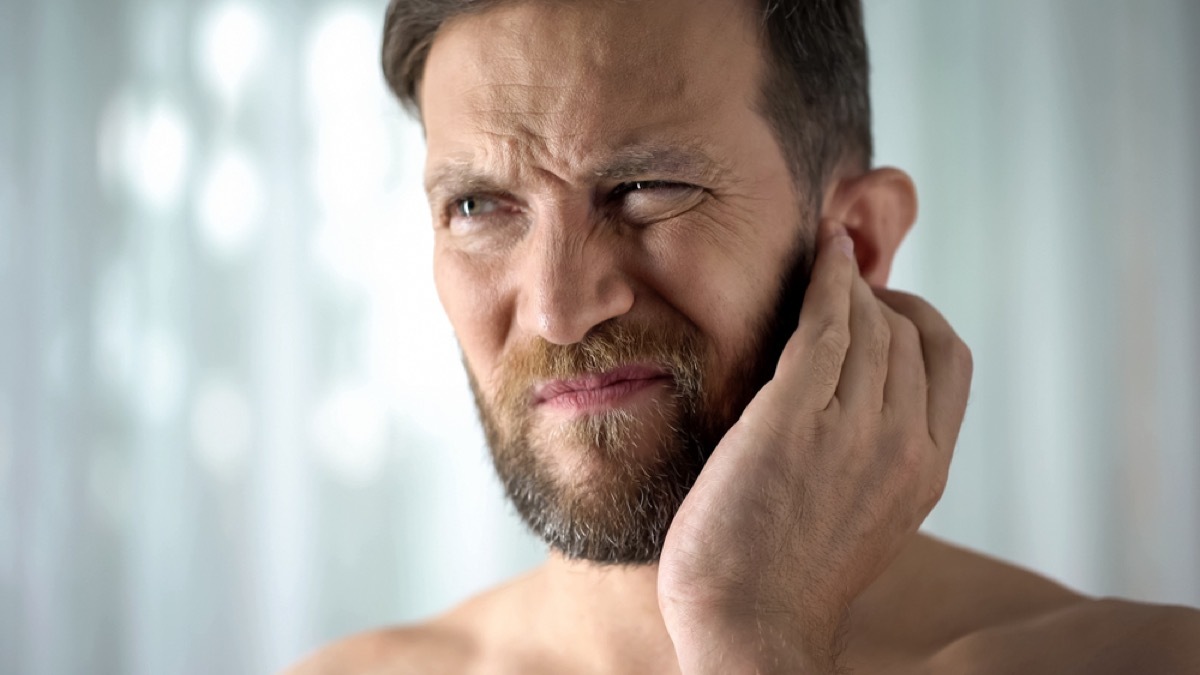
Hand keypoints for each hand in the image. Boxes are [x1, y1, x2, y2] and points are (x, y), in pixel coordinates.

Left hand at [657, 219, 973, 673]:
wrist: (748, 624)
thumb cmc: (788, 577)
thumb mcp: (866, 519)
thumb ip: (879, 460)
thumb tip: (867, 404)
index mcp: (928, 472)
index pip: (950, 362)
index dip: (919, 319)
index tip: (884, 306)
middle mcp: (904, 445)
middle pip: (907, 334)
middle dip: (876, 297)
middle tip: (840, 283)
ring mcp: (852, 429)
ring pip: (869, 323)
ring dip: (848, 285)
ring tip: (825, 265)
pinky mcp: (793, 418)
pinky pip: (825, 323)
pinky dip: (828, 280)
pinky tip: (821, 255)